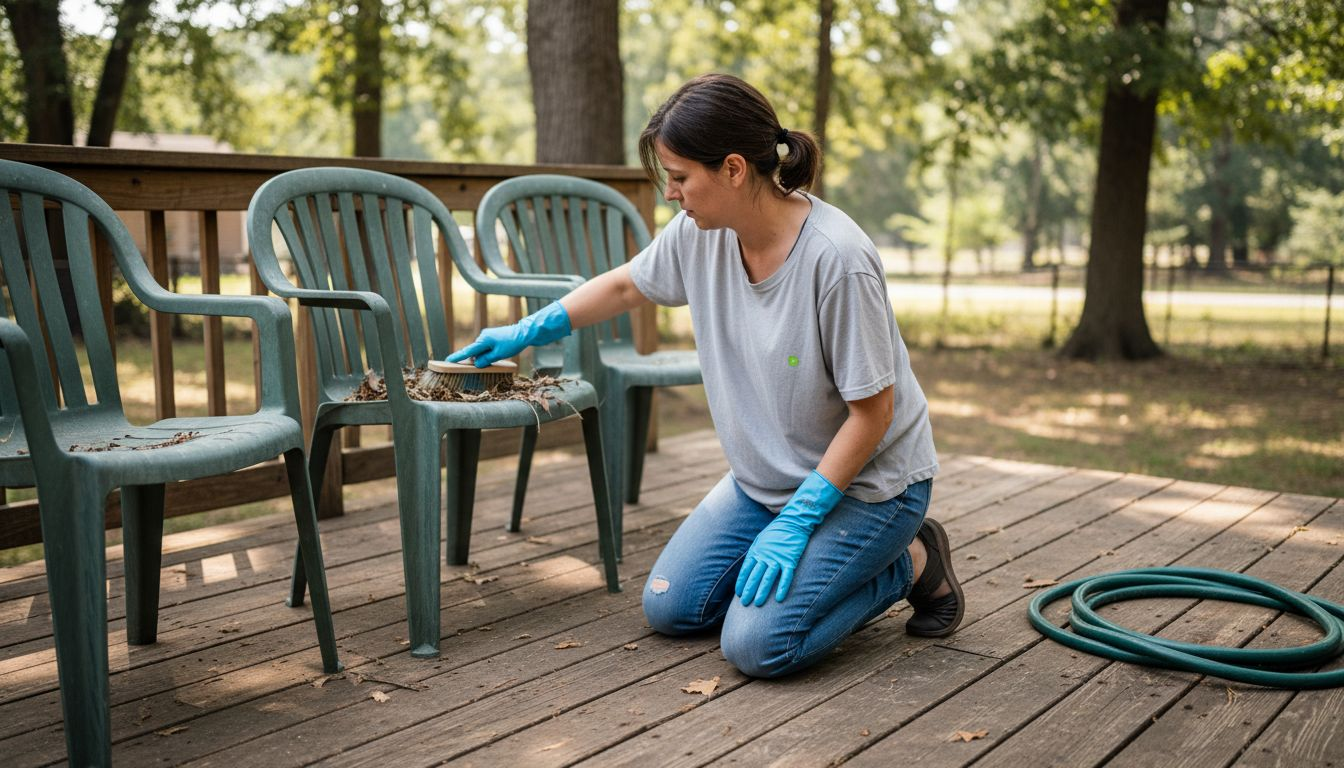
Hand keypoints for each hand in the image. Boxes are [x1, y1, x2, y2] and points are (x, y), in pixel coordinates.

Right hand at [445, 301, 570, 366]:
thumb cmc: (512, 344)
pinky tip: (498, 353)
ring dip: (485, 356)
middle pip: (475, 352)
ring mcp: (487, 335)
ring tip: (499, 355)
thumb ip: (485, 360)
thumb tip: (476, 364)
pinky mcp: (491, 336)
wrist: (523, 333)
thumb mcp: (498, 355)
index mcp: (483, 341)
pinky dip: (488, 352)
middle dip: (477, 359)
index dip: (457, 357)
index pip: (468, 351)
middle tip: (487, 362)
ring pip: (481, 350)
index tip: (447, 360)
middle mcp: (483, 336)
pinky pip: (486, 347)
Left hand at [734, 470, 842, 605]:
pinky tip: (779, 599)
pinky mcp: (790, 560)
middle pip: (755, 576)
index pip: (746, 570)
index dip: (742, 582)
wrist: (793, 521)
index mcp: (756, 551)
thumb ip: (754, 553)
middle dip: (749, 590)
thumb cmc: (776, 531)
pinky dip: (782, 587)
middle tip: (745, 603)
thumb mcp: (760, 540)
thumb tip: (748, 566)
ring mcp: (778, 558)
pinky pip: (786, 576)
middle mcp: (765, 556)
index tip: (739, 593)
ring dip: (762, 592)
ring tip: (758, 603)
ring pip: (768, 578)